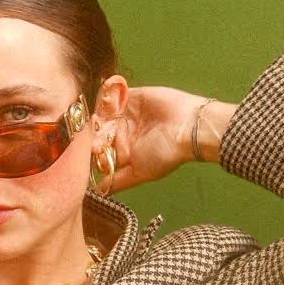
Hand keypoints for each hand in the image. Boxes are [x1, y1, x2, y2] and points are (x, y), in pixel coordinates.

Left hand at [105, 88, 236, 192]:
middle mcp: (123, 131)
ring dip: (100, 113)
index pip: (101, 148)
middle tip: (100, 131)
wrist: (188, 127)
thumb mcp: (139, 172)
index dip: (96, 148)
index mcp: (123, 149)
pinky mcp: (133, 96)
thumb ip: (120, 180)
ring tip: (103, 117)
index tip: (96, 149)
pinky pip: (113, 93)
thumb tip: (101, 192)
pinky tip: (106, 100)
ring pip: (103, 112)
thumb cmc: (165, 154)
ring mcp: (126, 113)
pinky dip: (107, 94)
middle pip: (99, 129)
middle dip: (96, 132)